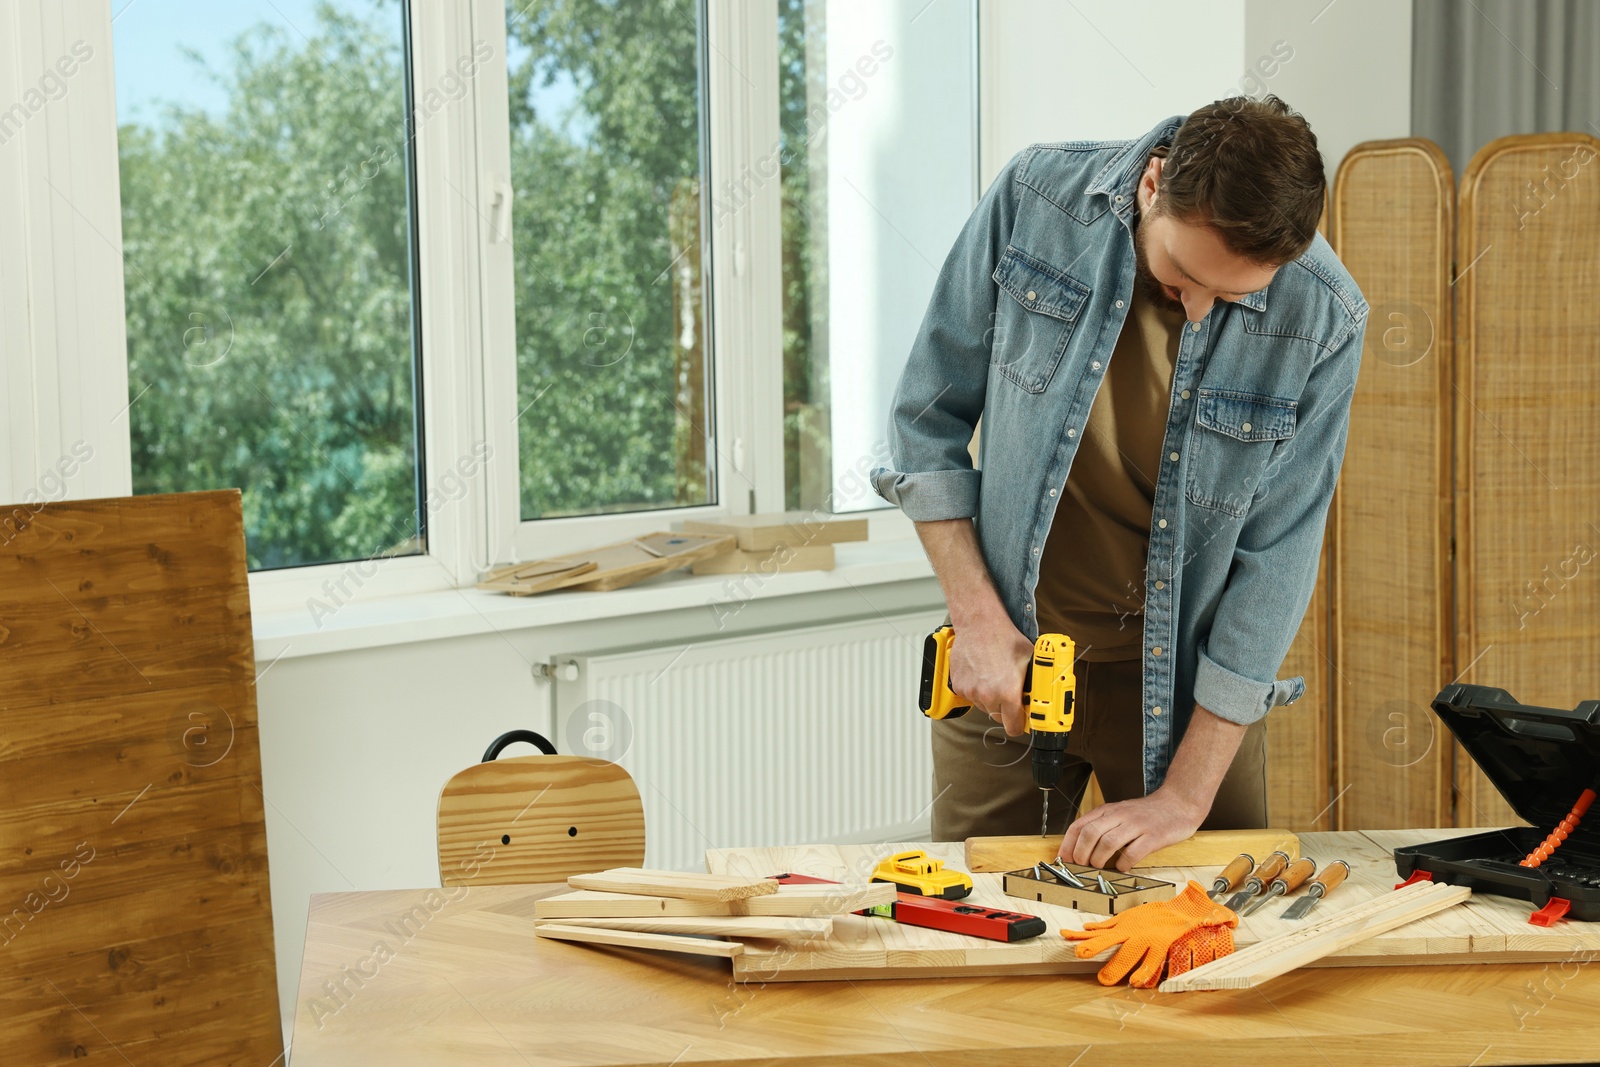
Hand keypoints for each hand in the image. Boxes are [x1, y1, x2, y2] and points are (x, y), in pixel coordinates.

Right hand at [947, 618, 1033, 734]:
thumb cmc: (1004, 637)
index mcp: (1007, 693)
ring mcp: (971, 691)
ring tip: (994, 676)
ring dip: (990, 698)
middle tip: (1009, 691)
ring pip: (984, 706)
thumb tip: (1040, 696)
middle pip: (998, 717)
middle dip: (1005, 708)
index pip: (1013, 727)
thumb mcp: (1029, 660)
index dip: (1019, 724)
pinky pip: (971, 696)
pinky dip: (976, 689)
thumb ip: (1033, 683)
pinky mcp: (958, 686)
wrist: (979, 623)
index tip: (1021, 719)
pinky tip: (982, 673)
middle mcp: (987, 695)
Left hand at [1059, 788, 1206, 871]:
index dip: (1068, 844)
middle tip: (1081, 866)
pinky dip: (1124, 864)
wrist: (1178, 803)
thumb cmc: (1147, 813)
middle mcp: (1120, 815)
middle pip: (1090, 834)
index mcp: (1109, 810)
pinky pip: (1133, 852)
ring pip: (1108, 842)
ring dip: (1099, 859)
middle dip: (1080, 854)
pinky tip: (1123, 868)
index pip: (1079, 825)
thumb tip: (1081, 849)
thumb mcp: (1120, 813)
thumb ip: (1103, 826)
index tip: (1064, 859)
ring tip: (1099, 868)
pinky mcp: (1153, 836)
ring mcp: (1137, 825)